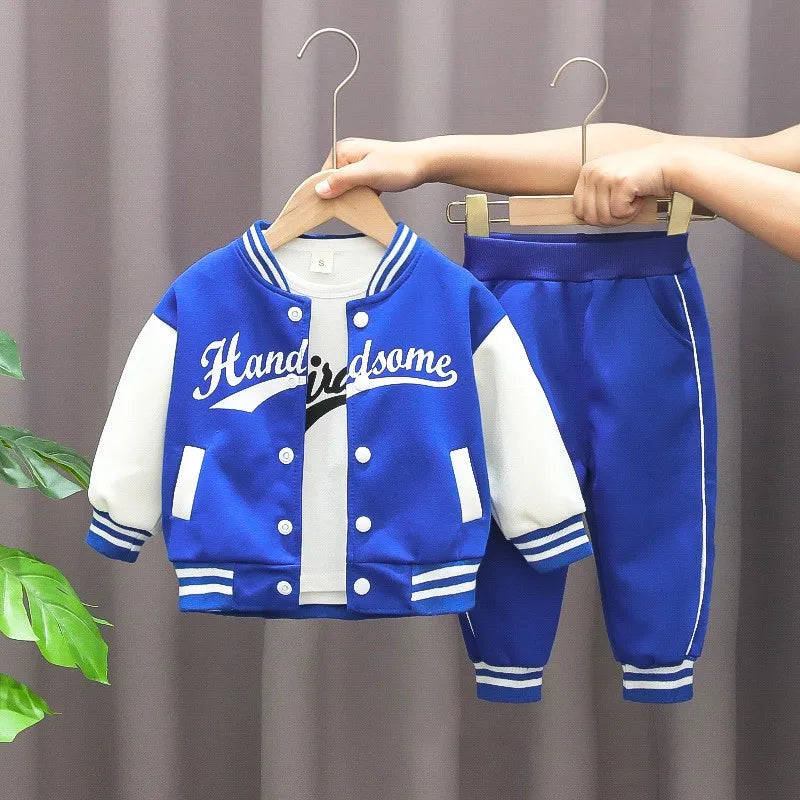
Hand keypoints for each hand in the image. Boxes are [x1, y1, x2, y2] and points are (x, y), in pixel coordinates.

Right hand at [315, 138, 429, 197]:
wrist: (423, 164)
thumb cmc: (400, 164)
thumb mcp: (368, 174)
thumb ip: (343, 181)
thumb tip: (320, 189)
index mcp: (343, 150)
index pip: (323, 176)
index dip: (326, 192)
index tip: (331, 205)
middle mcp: (348, 155)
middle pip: (333, 183)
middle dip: (342, 195)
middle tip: (355, 201)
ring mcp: (358, 164)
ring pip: (346, 188)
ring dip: (353, 197)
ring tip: (367, 196)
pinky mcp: (367, 173)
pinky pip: (357, 189)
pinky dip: (362, 196)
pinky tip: (371, 197)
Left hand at [573, 144, 678, 225]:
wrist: (669, 164)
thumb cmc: (641, 176)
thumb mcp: (610, 183)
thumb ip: (595, 198)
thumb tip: (585, 219)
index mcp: (587, 172)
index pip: (578, 210)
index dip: (598, 216)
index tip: (613, 207)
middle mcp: (593, 172)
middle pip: (590, 217)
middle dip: (610, 218)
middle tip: (625, 206)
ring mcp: (605, 176)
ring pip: (605, 217)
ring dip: (623, 215)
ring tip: (633, 199)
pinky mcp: (620, 182)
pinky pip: (619, 213)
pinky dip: (633, 211)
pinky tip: (639, 197)